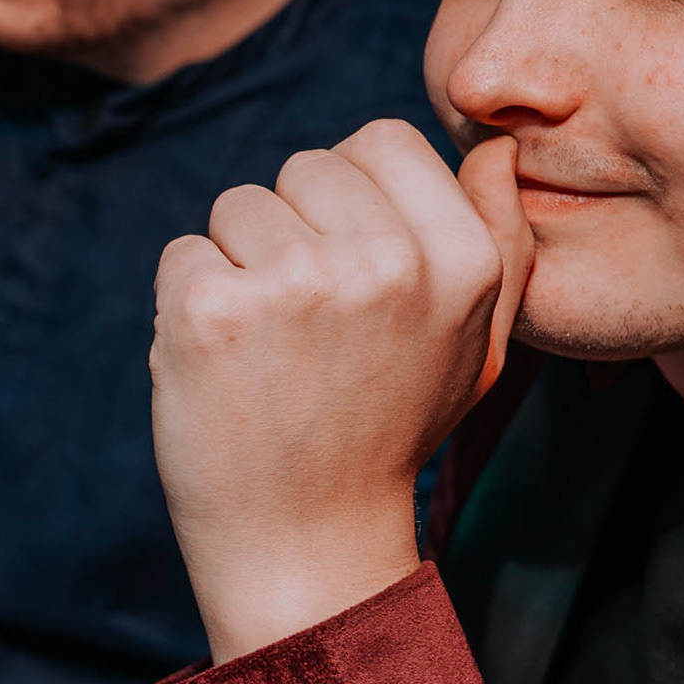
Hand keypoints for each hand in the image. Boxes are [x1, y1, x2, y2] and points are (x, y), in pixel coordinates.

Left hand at [151, 123, 529, 661]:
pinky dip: (189, 303)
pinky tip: (226, 368)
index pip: (382, 140)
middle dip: (294, 230)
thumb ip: (499, 240)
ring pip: (237, 205)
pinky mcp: (212, 310)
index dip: (354, 197)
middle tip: (310, 328)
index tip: (353, 269)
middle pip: (305, 167)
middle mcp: (387, 263)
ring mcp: (296, 283)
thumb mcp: (475, 345)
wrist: (306, 543)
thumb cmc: (387, 431)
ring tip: (272, 350)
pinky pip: (183, 254)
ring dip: (240, 265)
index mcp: (461, 261)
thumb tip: (490, 145)